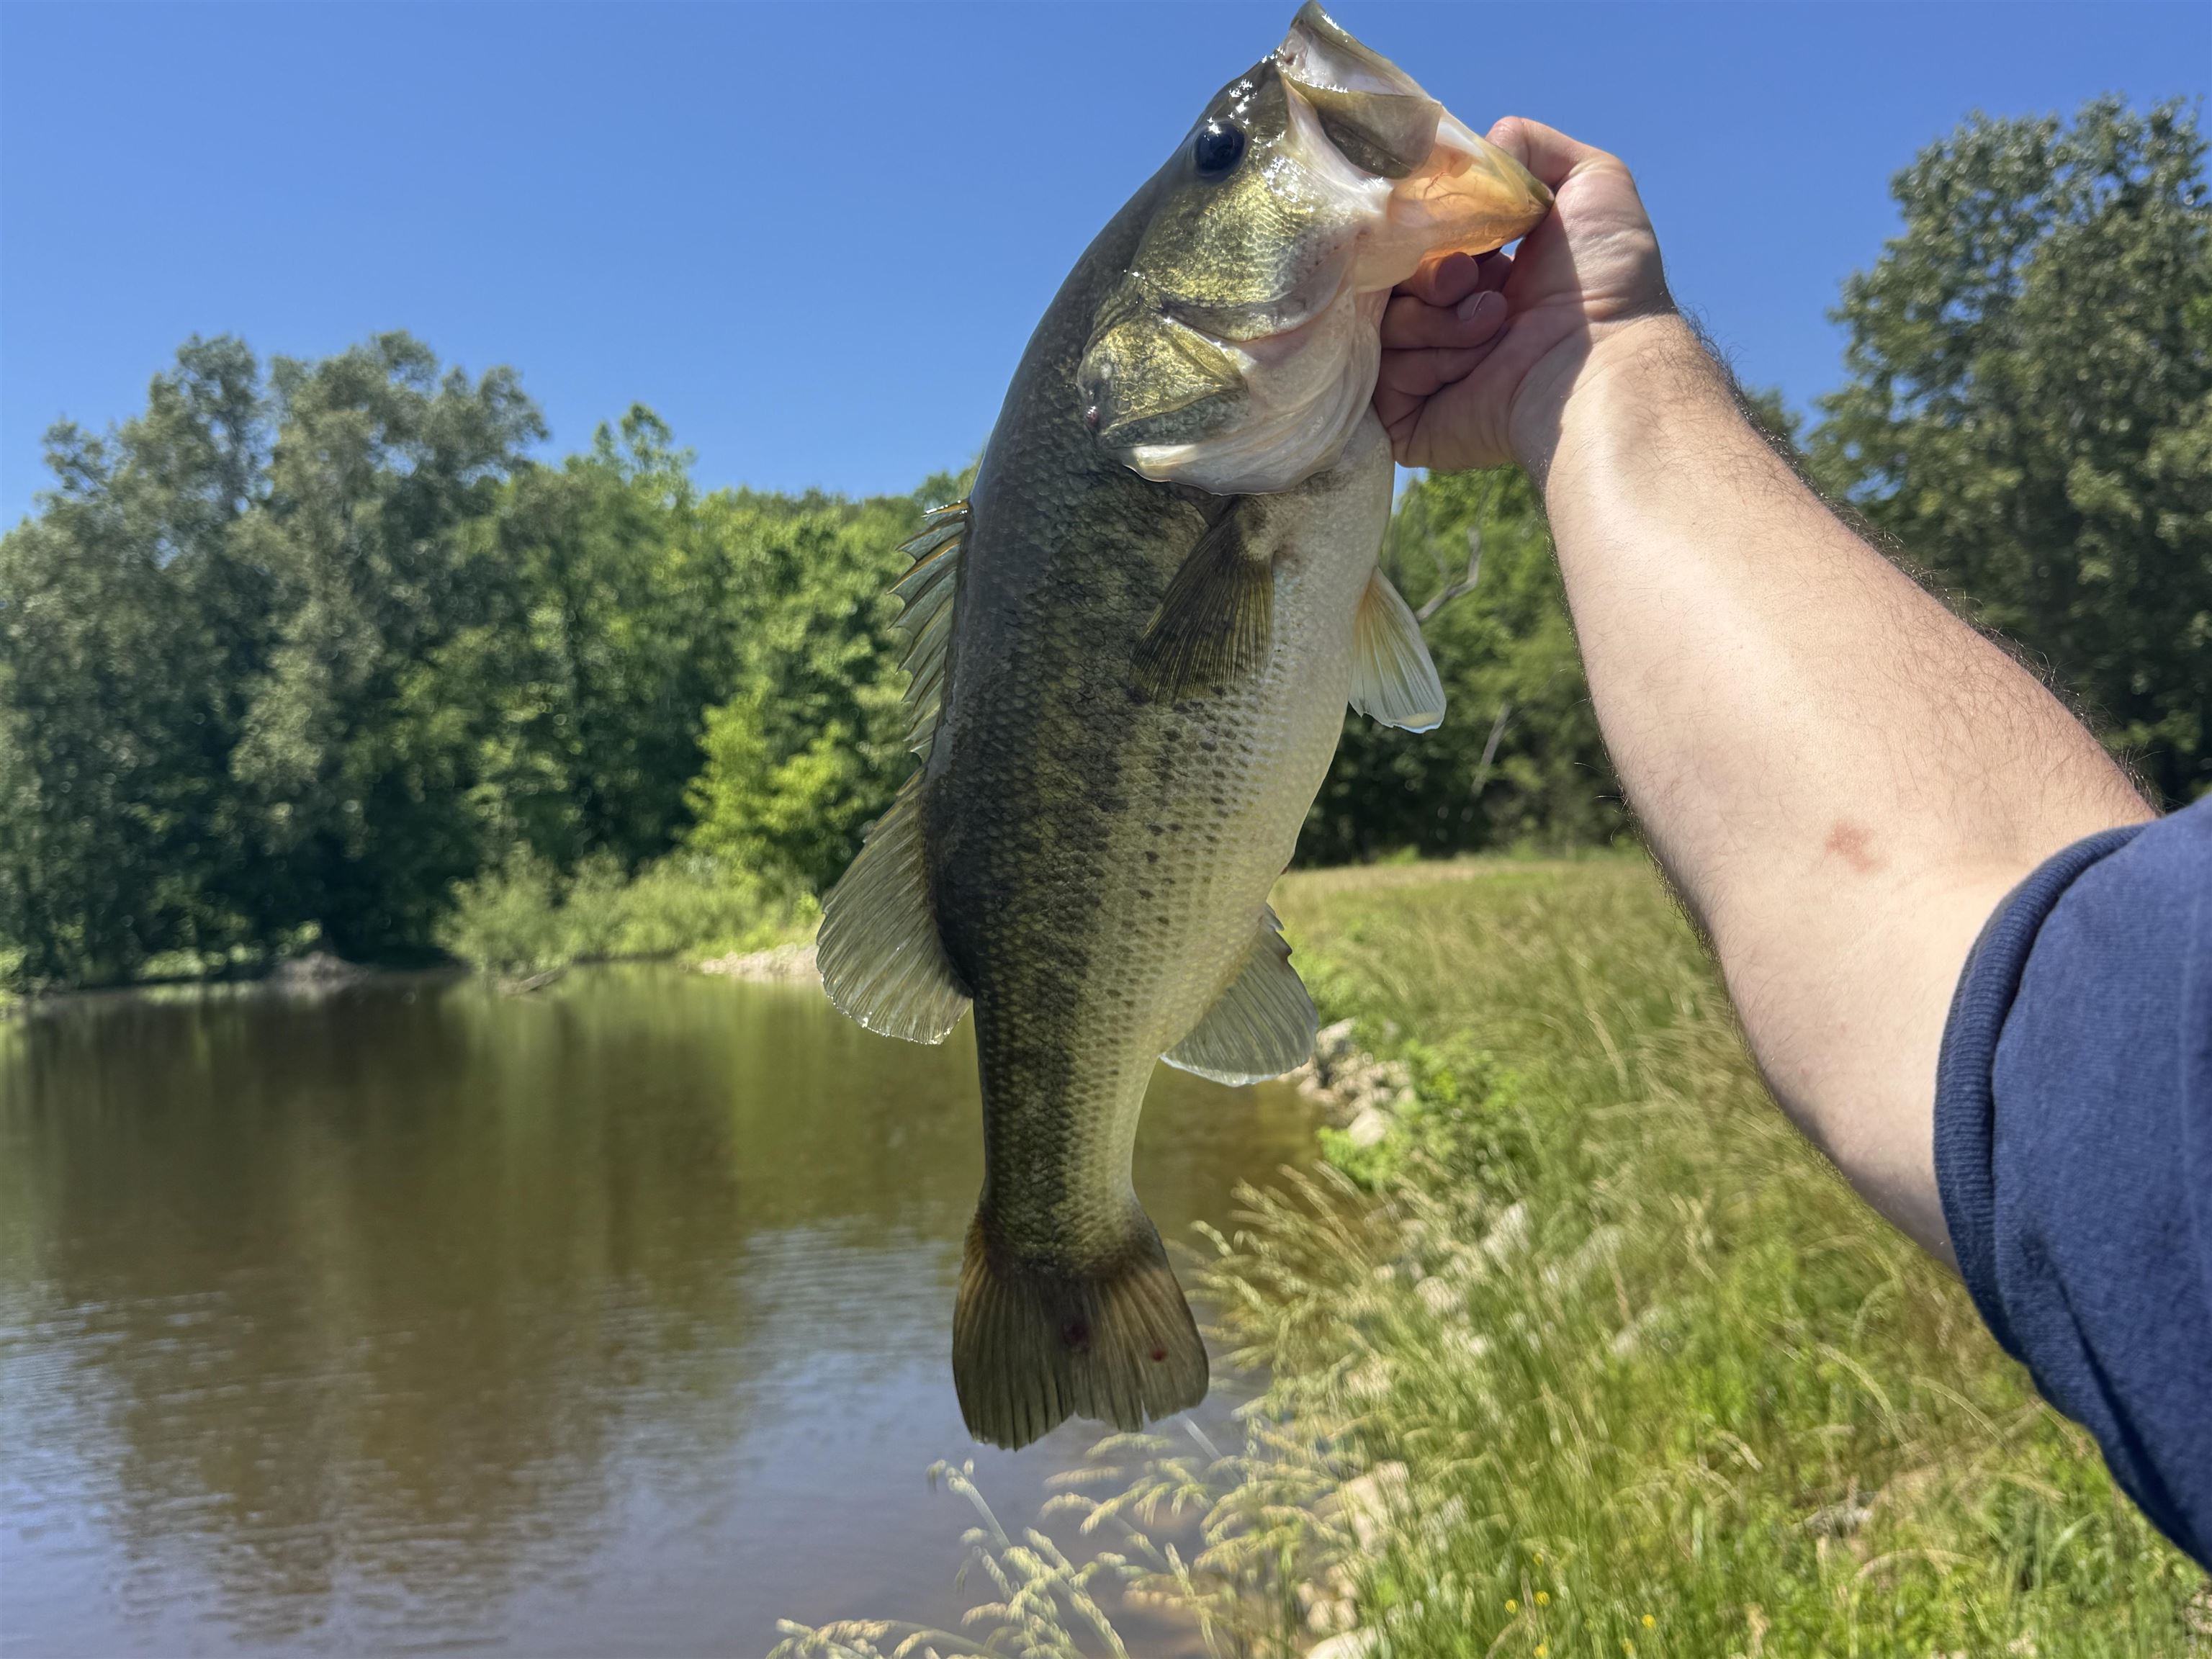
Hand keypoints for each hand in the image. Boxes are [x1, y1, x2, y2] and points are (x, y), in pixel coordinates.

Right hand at [1374, 119, 1674, 474]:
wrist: (1601, 362)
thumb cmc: (1604, 279)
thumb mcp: (1590, 181)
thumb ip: (1529, 147)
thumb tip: (1470, 146)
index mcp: (1478, 276)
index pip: (1411, 242)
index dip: (1422, 228)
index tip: (1457, 229)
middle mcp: (1446, 326)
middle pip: (1386, 282)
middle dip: (1427, 272)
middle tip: (1470, 276)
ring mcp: (1424, 376)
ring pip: (1378, 328)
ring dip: (1431, 319)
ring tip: (1492, 325)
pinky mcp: (1406, 423)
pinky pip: (1374, 380)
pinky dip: (1417, 365)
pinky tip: (1468, 367)